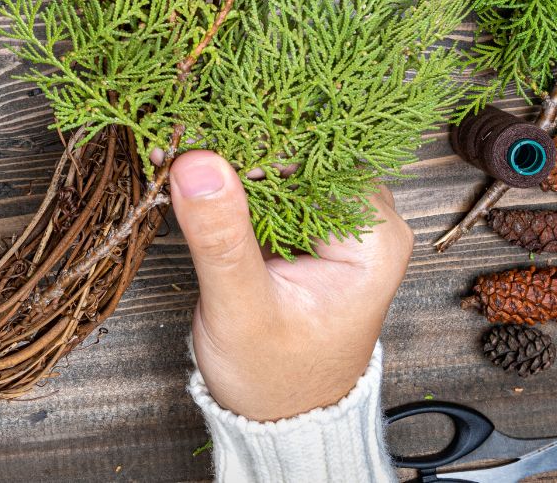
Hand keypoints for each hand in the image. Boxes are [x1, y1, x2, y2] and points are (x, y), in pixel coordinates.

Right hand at [168, 150, 411, 421]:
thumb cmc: (274, 377)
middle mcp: (367, 224)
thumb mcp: (241, 309)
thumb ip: (221, 236)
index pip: (318, 157)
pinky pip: (275, 185)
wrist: (280, 417)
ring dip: (234, 161)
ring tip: (184, 163)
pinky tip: (197, 182)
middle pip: (303, 154)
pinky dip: (235, 181)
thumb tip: (198, 163)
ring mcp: (341, 224)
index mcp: (373, 240)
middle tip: (184, 146)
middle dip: (241, 148)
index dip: (260, 142)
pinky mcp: (313, 229)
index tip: (203, 138)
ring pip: (286, 164)